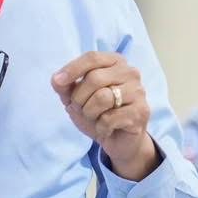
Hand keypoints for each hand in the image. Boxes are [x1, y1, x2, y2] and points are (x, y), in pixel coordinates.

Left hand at [51, 52, 158, 180]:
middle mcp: (130, 72)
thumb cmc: (98, 113)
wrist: (119, 140)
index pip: (92, 57)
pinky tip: (106, 128)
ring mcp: (138, 91)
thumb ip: (65, 86)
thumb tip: (56, 79)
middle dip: (79, 98)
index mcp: (115, 62)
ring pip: (102, 98)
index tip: (58, 81)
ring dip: (89, 113)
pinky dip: (100, 127)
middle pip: (94, 78)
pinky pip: (110, 118)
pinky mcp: (141, 112)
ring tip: (94, 118)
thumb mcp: (76, 98)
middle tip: (80, 109)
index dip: (72, 68)